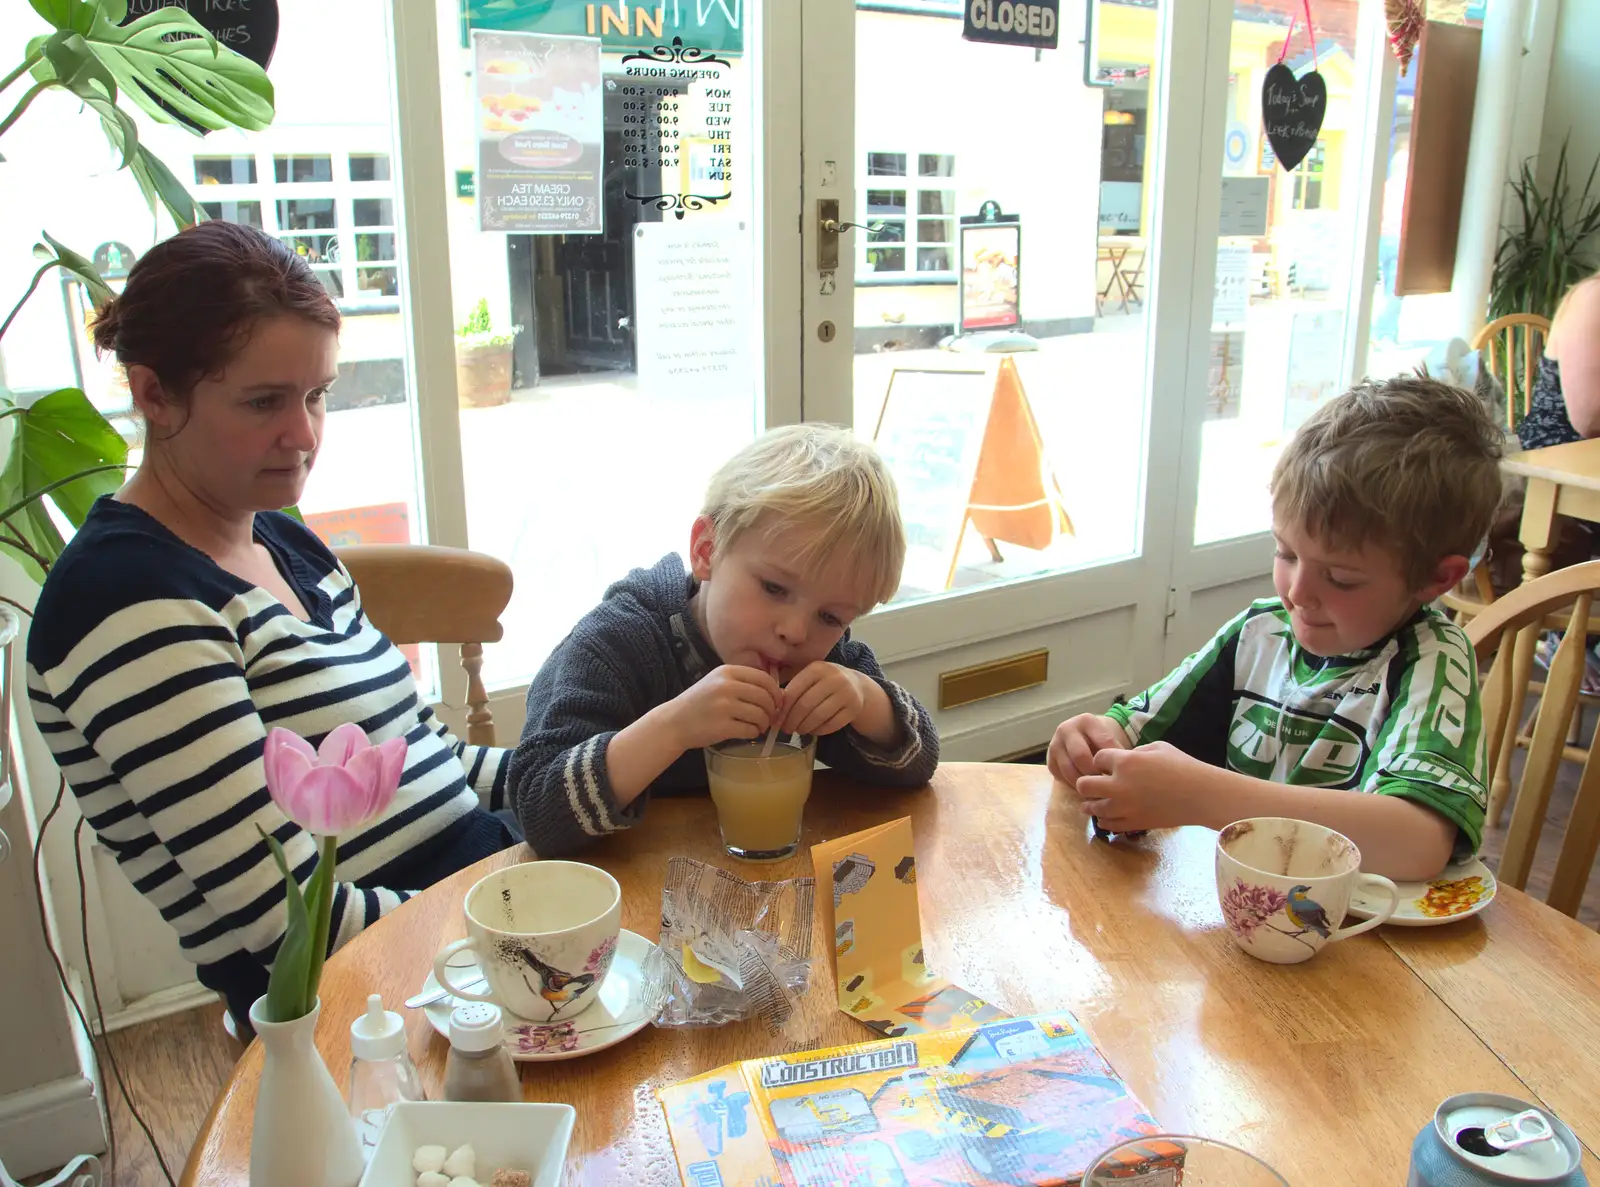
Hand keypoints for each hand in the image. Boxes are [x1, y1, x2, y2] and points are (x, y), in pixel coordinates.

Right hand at [668, 665, 781, 749]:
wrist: (674, 722)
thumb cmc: (700, 703)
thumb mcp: (718, 683)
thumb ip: (744, 684)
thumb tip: (778, 694)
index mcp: (727, 672)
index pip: (764, 679)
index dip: (775, 692)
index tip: (776, 703)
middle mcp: (726, 686)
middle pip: (765, 697)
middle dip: (772, 710)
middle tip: (768, 718)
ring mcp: (723, 706)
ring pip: (760, 715)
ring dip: (764, 724)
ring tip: (757, 726)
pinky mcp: (722, 726)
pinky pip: (751, 730)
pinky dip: (754, 733)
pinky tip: (748, 733)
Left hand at [778, 662, 867, 735]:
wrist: (856, 685)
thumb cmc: (824, 683)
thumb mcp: (810, 677)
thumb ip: (792, 689)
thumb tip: (774, 711)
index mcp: (817, 668)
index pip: (794, 691)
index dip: (783, 709)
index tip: (777, 720)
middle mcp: (834, 678)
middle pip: (805, 705)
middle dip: (792, 720)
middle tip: (786, 729)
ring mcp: (846, 693)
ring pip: (818, 716)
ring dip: (805, 727)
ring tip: (799, 730)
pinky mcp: (854, 708)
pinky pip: (832, 724)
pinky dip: (819, 730)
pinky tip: (814, 730)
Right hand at [1046, 714, 1128, 789]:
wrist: (1084, 738)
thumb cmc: (1102, 741)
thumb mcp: (1111, 739)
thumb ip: (1118, 751)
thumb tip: (1125, 771)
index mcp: (1086, 721)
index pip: (1103, 744)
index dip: (1112, 762)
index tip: (1120, 774)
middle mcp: (1066, 729)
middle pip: (1081, 756)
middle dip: (1095, 774)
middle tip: (1106, 784)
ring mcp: (1055, 745)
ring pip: (1069, 770)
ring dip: (1084, 783)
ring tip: (1097, 790)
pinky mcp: (1050, 761)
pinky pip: (1061, 778)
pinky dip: (1074, 786)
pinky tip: (1085, 789)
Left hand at [1072, 741, 1206, 831]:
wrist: (1200, 795)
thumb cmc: (1182, 766)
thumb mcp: (1156, 748)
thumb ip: (1134, 752)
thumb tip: (1122, 760)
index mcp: (1125, 762)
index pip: (1096, 759)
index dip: (1102, 760)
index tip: (1108, 763)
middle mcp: (1119, 785)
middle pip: (1084, 785)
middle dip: (1087, 782)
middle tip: (1093, 783)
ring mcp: (1124, 807)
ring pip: (1092, 808)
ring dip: (1091, 803)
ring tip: (1093, 802)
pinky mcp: (1132, 823)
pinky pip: (1108, 824)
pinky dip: (1105, 819)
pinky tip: (1108, 815)